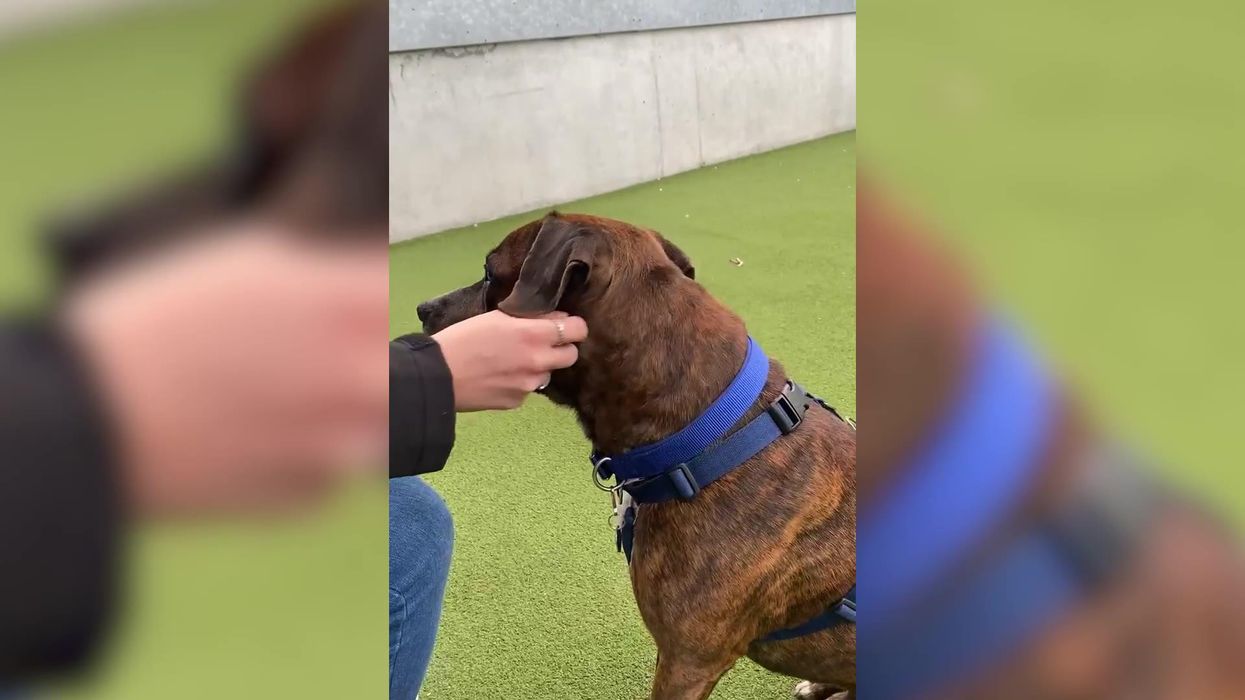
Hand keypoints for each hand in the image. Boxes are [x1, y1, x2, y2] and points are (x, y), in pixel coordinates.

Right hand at [64, 225, 387, 515]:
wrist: (88, 424)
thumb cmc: (156, 329)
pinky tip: (255, 441)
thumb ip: (329, 270)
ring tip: (288, 403)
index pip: (407, 296)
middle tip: (338, 360)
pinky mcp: (308, 495)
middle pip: (416, 372)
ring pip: (382, 429)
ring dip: (356, 416)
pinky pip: (334, 474)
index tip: (366, 304)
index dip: (388, 297)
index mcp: (342, 307)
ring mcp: (339, 442)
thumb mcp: (245, 265)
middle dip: (385, 364)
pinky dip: (311, 458)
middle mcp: (355, 376)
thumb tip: (381, 271)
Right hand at [432, 310, 587, 410]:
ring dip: (539, 366)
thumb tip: (554, 318)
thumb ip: (530, 319)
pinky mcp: (518, 401)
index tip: (563, 324)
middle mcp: (539, 361)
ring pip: (548, 374)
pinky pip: (528, 389)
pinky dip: (520, 382)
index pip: (578, 329)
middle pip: (572, 355)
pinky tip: (499, 377)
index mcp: (535, 334)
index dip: (573, 325)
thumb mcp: (498, 317)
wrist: (439, 376)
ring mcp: (530, 385)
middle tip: (543, 343)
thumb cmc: (464, 338)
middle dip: (562, 348)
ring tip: (512, 361)